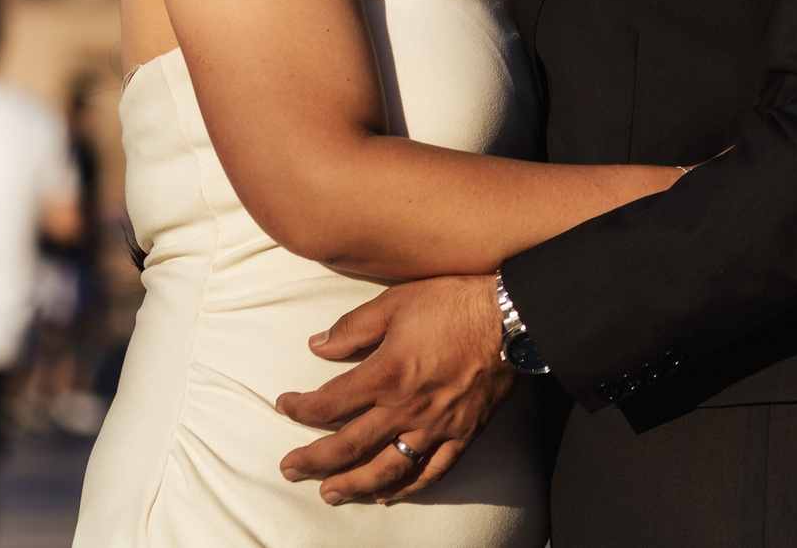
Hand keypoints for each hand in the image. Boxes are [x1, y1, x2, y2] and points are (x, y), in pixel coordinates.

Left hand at [276, 275, 512, 504]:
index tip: (285, 406)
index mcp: (385, 375)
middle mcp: (405, 410)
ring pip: (387, 469)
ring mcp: (434, 428)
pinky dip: (407, 488)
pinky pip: (431, 472)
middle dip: (314, 461)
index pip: (330, 404)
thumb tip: (318, 346)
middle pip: (349, 447)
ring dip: (353, 485)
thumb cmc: (453, 304)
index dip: (301, 409)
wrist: (511, 319)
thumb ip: (353, 328)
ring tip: (330, 493)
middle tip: (290, 470)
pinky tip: (388, 494)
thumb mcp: (395, 302)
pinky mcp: (461, 435)